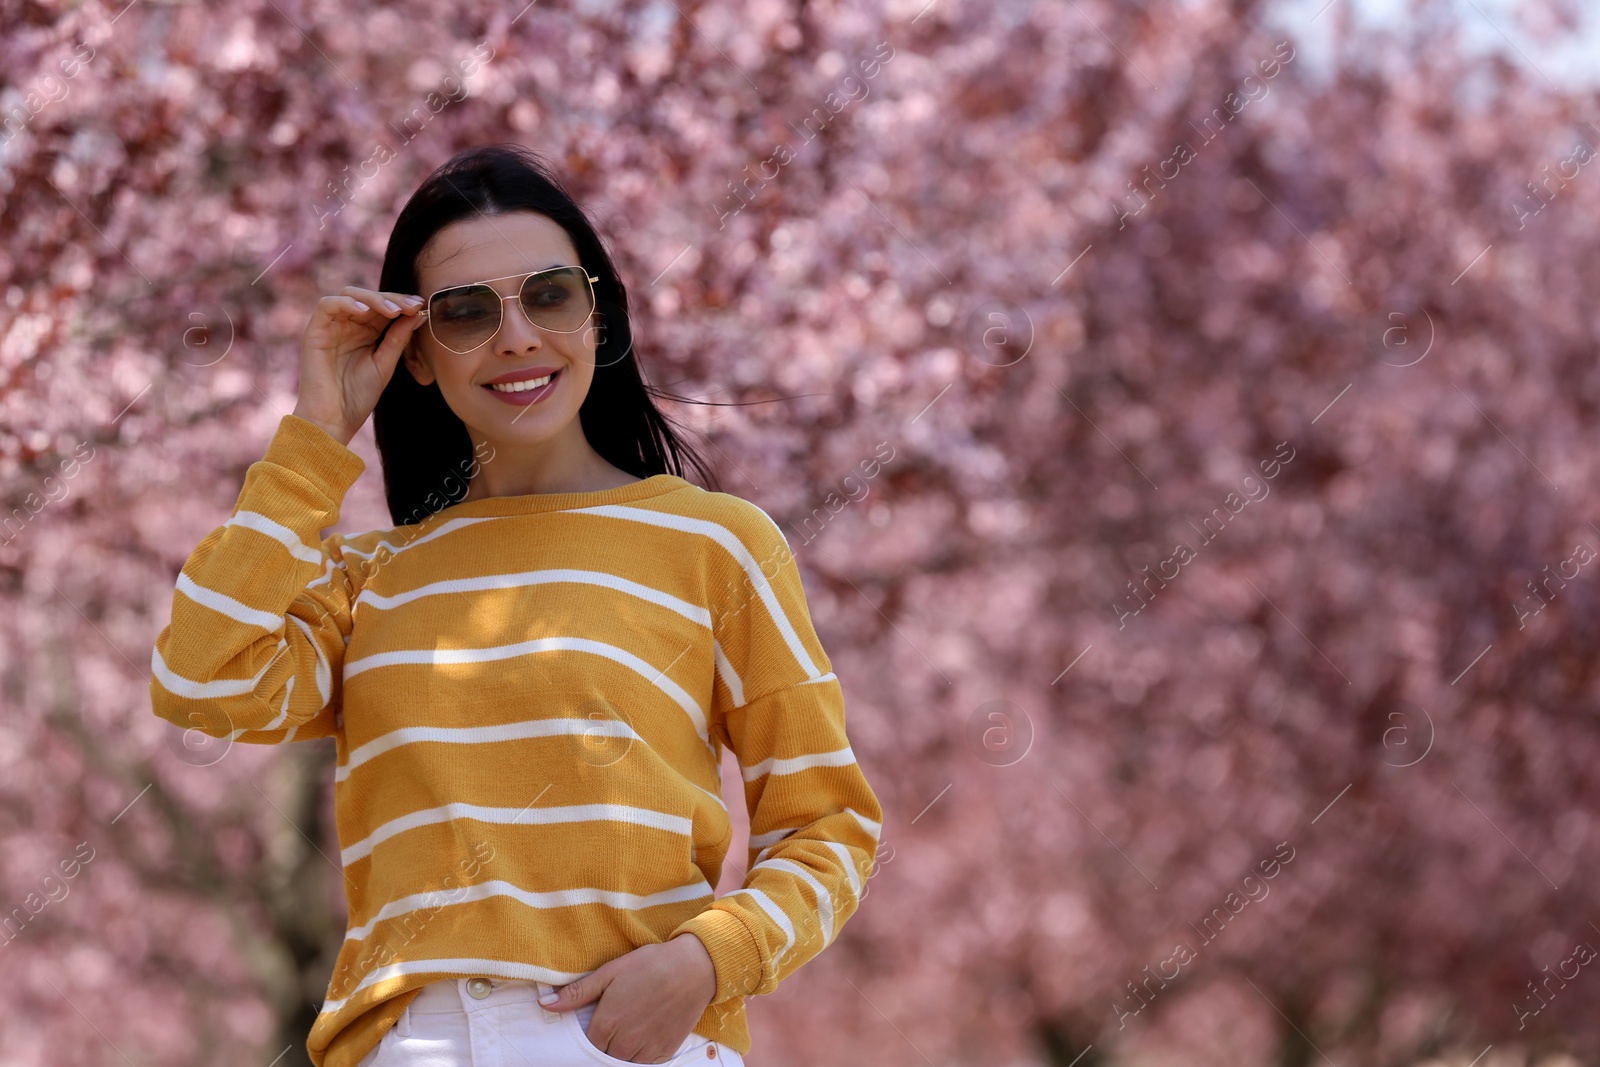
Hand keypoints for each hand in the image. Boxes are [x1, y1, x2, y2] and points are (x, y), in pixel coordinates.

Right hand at [293, 285, 427, 445]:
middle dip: (392, 299)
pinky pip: (327, 305)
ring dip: (373, 298)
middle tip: (412, 306)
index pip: (384, 308)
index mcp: (366, 333)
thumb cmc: (358, 397)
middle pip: (369, 297)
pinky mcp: (314, 331)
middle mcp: (348, 326)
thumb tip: (417, 314)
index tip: (421, 306)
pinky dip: (346, 303)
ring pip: (349, 295)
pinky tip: (365, 311)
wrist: (333, 419)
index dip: (402, 303)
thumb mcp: (385, 364)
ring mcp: (331, 327)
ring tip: (393, 311)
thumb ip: (398, 339)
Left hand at [539, 934, 717, 1063]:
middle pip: (604, 1056)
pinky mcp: (666, 1052)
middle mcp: (625, 1042)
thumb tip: (544, 1004)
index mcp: (607, 1023)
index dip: (591, 1036)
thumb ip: (577, 992)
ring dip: (623, 1050)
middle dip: (606, 1043)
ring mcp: (646, 1049)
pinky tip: (644, 1036)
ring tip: (630, 1028)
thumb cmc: (651, 965)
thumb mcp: (610, 972)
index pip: (587, 1045)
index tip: (598, 1024)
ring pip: (623, 1062)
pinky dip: (641, 1055)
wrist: (694, 967)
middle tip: (616, 1023)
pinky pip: (645, 1065)